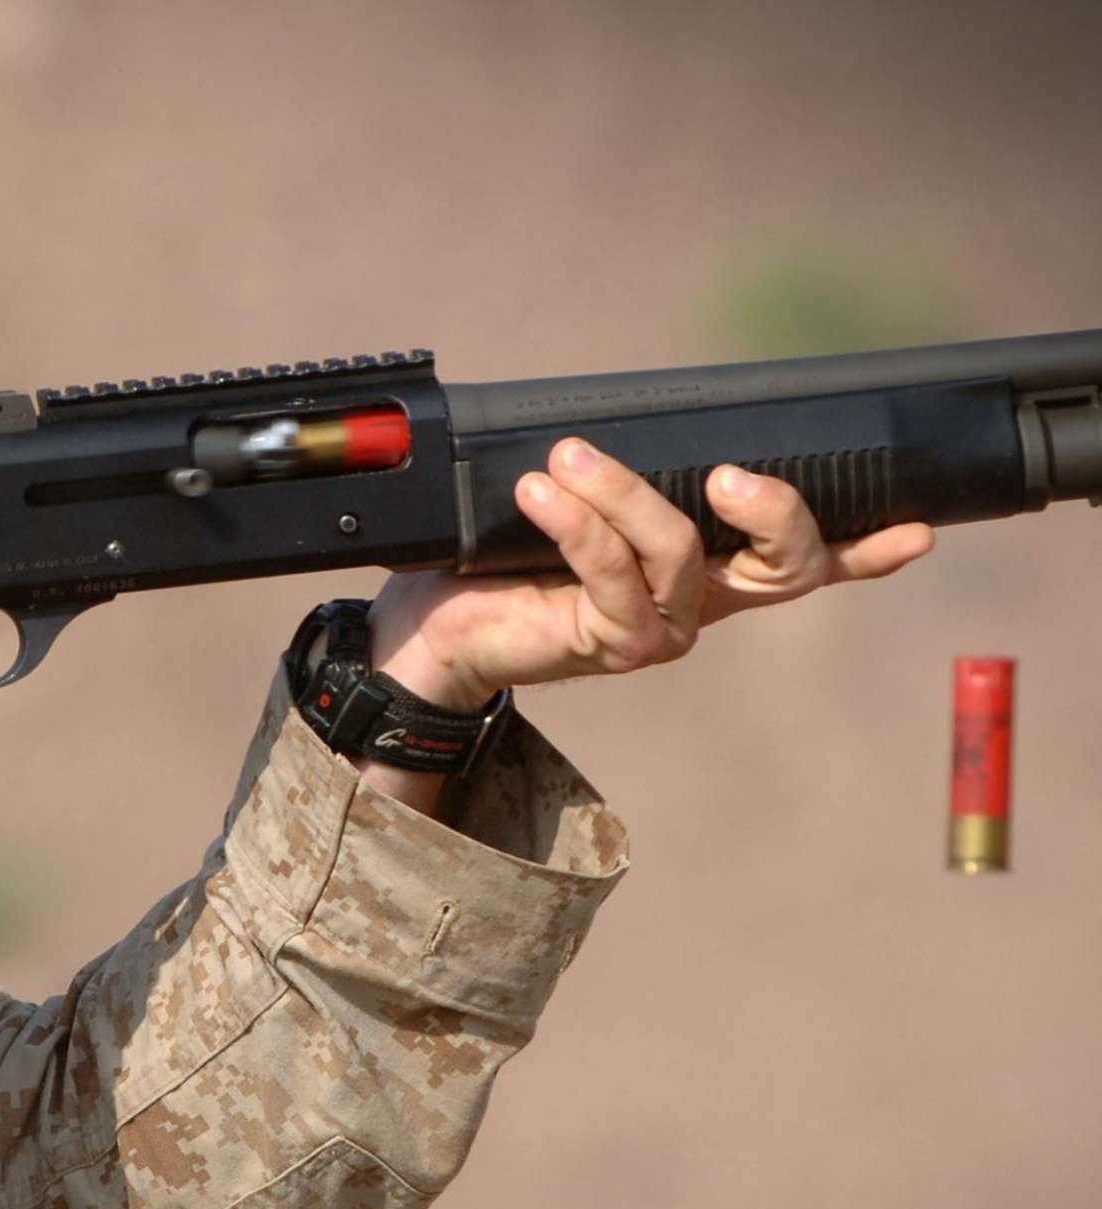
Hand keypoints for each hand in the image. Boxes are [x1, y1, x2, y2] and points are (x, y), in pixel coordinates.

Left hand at [365, 436, 931, 764]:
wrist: (437, 625)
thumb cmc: (505, 557)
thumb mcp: (575, 505)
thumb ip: (624, 473)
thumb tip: (628, 416)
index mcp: (706, 567)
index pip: (802, 561)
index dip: (865, 549)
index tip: (919, 530)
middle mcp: (696, 603)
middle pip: (782, 568)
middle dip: (775, 512)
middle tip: (728, 472)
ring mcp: (658, 631)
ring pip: (680, 555)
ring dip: (623, 494)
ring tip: (568, 459)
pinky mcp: (609, 644)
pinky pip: (610, 577)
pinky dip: (578, 525)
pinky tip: (542, 493)